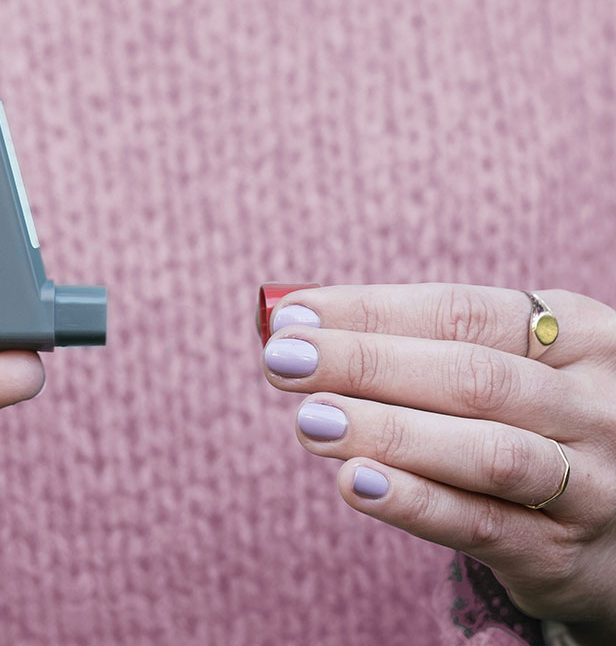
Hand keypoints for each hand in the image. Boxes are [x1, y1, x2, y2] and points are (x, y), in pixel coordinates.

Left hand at [262, 284, 615, 643]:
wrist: (615, 530)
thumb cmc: (532, 426)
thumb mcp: (510, 370)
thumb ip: (419, 347)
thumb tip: (296, 326)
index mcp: (577, 335)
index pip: (462, 312)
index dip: (370, 311)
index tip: (292, 317)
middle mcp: (595, 404)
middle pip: (471, 376)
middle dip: (365, 364)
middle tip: (282, 360)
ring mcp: (593, 482)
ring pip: (485, 451)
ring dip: (387, 431)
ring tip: (310, 419)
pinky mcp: (562, 553)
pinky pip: (482, 524)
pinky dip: (415, 502)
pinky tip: (353, 482)